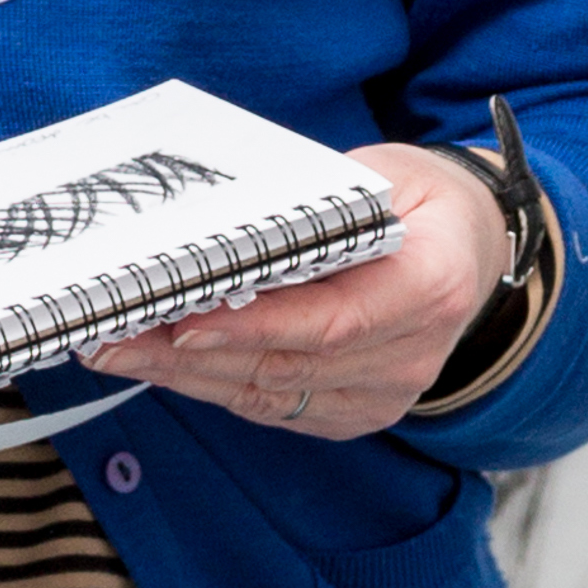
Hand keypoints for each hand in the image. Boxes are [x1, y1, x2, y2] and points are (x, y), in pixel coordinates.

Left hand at [80, 145, 504, 436]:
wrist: (472, 246)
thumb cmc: (416, 200)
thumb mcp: (381, 176)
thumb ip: (315, 206)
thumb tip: (225, 225)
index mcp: (429, 287)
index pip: (329, 321)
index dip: (253, 327)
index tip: (183, 321)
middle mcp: (412, 354)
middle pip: (287, 365)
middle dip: (191, 354)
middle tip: (114, 333)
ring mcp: (388, 391)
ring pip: (272, 393)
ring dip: (186, 375)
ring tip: (116, 348)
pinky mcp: (360, 410)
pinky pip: (277, 406)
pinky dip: (214, 386)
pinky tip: (161, 365)